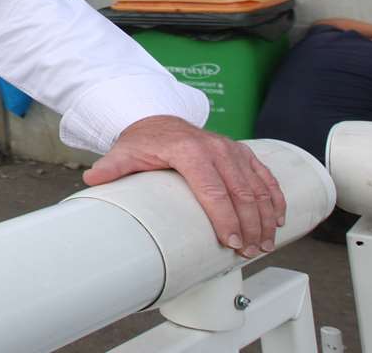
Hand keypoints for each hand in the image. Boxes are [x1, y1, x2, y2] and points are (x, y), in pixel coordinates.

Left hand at [84, 115, 284, 257]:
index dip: (224, 218)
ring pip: (257, 186)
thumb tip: (92, 179)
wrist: (158, 119)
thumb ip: (112, 167)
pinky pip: (264, 175)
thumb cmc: (143, 142)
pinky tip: (278, 219)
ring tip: (265, 244)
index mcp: (189, 150)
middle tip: (250, 252)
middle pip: (240, 192)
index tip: (230, 243)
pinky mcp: (241, 152)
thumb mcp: (125, 153)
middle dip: (249, 225)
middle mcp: (215, 148)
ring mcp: (231, 149)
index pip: (212, 189)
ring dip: (265, 216)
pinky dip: (274, 197)